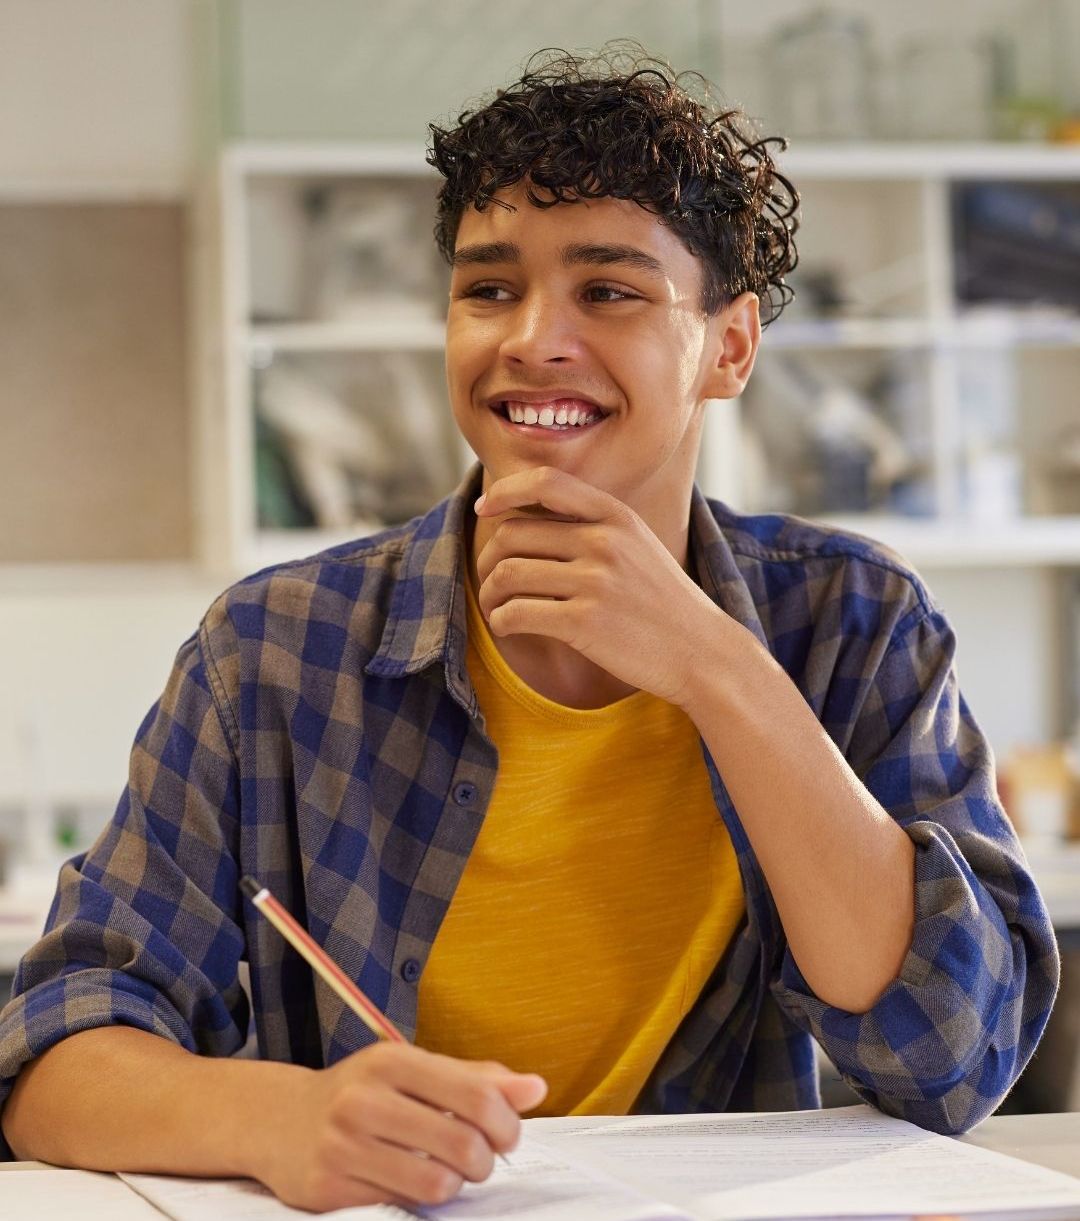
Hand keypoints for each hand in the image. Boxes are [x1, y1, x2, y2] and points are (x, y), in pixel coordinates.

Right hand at [254, 1041, 546, 1211]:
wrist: (278, 1120)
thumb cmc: (363, 1093)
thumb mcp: (414, 1071)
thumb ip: (476, 1078)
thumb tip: (536, 1088)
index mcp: (393, 1060)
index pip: (476, 1094)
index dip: (506, 1122)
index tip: (507, 1135)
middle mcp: (365, 1098)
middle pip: (462, 1144)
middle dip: (484, 1161)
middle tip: (478, 1160)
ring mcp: (343, 1145)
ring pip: (436, 1184)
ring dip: (455, 1185)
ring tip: (446, 1173)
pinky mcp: (328, 1187)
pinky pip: (400, 1205)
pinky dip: (417, 1199)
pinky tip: (408, 1181)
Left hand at [474, 466, 724, 707]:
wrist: (701, 651)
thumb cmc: (661, 602)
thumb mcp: (638, 545)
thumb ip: (594, 525)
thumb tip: (529, 514)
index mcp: (616, 516)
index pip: (546, 482)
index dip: (506, 490)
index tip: (485, 507)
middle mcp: (605, 542)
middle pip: (513, 534)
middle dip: (489, 559)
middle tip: (491, 581)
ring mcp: (596, 582)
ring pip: (507, 574)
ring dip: (489, 594)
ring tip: (496, 608)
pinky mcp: (585, 622)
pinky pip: (517, 614)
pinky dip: (501, 622)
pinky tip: (508, 627)